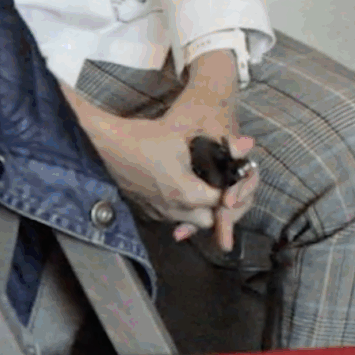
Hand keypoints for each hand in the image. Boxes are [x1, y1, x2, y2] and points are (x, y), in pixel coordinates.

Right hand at [157, 53, 258, 250]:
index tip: (234, 179)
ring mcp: (157, 212)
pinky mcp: (145, 210)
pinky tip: (182, 189)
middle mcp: (172, 208)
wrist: (105, 144)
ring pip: (189, 221)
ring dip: (199, 209)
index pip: (222, 204)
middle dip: (217, 207)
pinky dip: (181, 209)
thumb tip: (249, 144)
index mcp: (186, 192)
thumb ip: (222, 143)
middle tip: (222, 186)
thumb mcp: (186, 133)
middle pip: (208, 221)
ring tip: (204, 186)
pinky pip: (170, 217)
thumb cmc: (144, 136)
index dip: (232, 192)